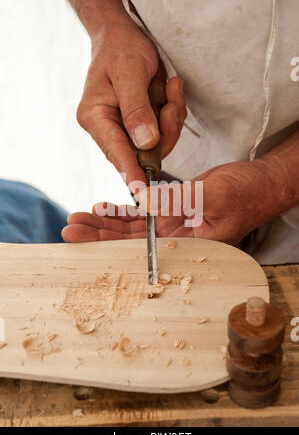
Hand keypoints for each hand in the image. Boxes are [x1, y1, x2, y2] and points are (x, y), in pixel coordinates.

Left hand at [62, 159, 275, 244]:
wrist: (260, 183)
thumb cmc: (248, 192)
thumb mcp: (214, 194)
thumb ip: (179, 200)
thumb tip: (142, 201)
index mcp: (190, 245)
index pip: (141, 251)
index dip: (109, 245)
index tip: (82, 237)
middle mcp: (178, 239)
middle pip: (129, 241)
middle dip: (98, 234)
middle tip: (70, 227)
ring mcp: (175, 224)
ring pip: (133, 228)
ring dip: (105, 223)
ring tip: (78, 218)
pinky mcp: (174, 210)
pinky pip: (144, 212)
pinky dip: (123, 211)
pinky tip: (103, 208)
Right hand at [76, 21, 185, 184]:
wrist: (123, 35)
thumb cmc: (121, 49)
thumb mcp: (130, 73)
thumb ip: (137, 110)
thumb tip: (145, 143)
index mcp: (95, 117)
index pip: (115, 151)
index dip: (132, 171)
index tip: (143, 191)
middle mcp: (107, 128)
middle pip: (140, 152)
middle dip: (163, 133)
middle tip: (171, 105)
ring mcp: (124, 129)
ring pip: (156, 145)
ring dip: (171, 121)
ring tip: (171, 89)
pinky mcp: (140, 125)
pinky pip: (164, 132)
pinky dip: (173, 114)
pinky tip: (171, 90)